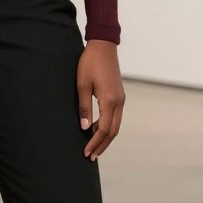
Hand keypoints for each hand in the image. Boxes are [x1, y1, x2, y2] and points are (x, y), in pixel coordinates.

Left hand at [77, 40, 125, 160]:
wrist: (103, 46)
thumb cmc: (90, 63)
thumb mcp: (82, 84)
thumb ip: (84, 107)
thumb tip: (85, 128)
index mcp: (109, 100)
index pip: (105, 129)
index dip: (95, 142)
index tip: (86, 152)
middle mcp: (119, 101)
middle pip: (113, 131)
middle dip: (102, 145)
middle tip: (91, 156)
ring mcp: (121, 98)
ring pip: (116, 124)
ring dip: (105, 137)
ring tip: (93, 146)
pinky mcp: (119, 95)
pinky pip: (115, 116)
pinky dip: (107, 126)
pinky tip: (97, 129)